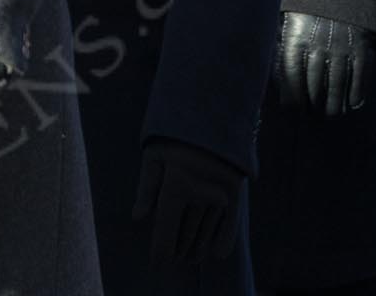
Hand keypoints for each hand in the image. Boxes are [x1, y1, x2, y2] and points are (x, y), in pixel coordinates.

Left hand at [133, 138, 244, 266]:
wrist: (212, 111)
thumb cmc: (174, 133)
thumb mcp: (153, 154)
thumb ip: (146, 188)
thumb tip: (139, 219)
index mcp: (175, 185)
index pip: (166, 229)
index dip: (161, 251)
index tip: (157, 265)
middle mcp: (199, 193)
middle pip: (186, 233)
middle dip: (178, 249)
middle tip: (172, 260)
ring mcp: (220, 194)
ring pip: (206, 230)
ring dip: (197, 247)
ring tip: (190, 257)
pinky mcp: (236, 190)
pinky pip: (230, 222)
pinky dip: (223, 239)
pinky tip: (217, 254)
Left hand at [274, 11, 375, 115]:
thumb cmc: (308, 10)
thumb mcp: (287, 20)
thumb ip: (280, 45)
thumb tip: (274, 76)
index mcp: (295, 39)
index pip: (292, 79)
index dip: (293, 99)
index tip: (294, 110)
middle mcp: (318, 46)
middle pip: (315, 87)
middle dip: (314, 106)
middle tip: (314, 114)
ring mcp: (341, 48)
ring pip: (338, 87)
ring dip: (335, 106)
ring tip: (332, 113)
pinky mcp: (361, 49)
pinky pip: (360, 79)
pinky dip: (356, 94)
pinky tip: (352, 103)